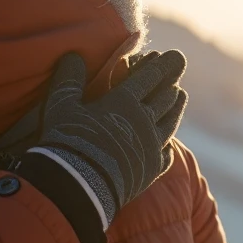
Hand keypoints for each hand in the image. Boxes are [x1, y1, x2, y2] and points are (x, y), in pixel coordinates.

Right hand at [19, 50, 186, 242]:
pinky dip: (169, 143)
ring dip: (176, 107)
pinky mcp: (151, 170)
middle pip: (165, 98)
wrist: (79, 187)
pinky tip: (168, 142)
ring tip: (180, 95)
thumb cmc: (67, 141)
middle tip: (178, 73)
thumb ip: (69, 79)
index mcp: (124, 102)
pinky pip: (166, 153)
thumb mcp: (62, 106)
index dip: (163, 66)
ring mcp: (151, 147)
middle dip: (172, 83)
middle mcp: (144, 122)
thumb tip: (73, 54)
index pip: (150, 78)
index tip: (176, 56)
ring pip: (171, 122)